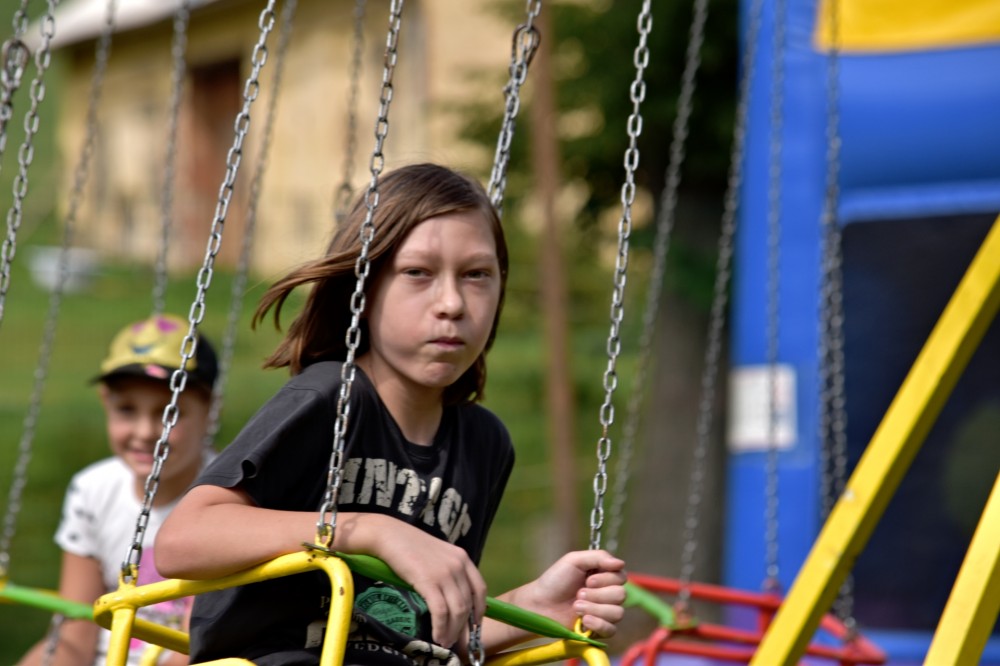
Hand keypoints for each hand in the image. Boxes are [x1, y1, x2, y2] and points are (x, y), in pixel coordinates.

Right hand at [364, 517, 485, 648]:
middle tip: (454, 640)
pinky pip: (441, 612)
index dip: (479, 610)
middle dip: (462, 627)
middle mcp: (458, 565)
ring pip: (457, 611)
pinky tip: (436, 636)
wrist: (389, 535)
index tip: (474, 624)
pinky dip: (441, 628)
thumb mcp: (437, 555)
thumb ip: (448, 571)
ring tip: (444, 641)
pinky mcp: (429, 581)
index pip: (480, 588)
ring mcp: (445, 573)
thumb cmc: (408, 545)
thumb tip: (451, 597)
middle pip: (468, 604)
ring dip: (452, 631)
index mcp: (462, 557)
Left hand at [512, 550, 626, 637]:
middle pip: (621, 595)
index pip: (621, 577)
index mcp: (604, 576)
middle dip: (597, 595)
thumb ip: (598, 557)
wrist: (541, 603)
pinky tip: (584, 620)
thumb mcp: (574, 560)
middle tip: (578, 594)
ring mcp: (604, 612)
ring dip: (594, 609)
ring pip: (617, 613)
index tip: (587, 580)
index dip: (606, 579)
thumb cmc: (555, 580)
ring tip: (576, 606)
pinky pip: (611, 630)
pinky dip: (598, 624)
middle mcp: (607, 594)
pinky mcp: (599, 629)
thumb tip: (620, 563)